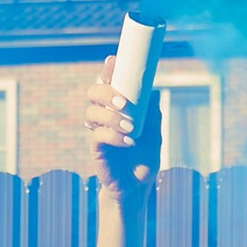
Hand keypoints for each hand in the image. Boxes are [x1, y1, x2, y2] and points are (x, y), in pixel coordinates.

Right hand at [85, 58, 155, 198]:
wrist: (137, 187)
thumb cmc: (144, 158)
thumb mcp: (154, 134)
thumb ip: (152, 114)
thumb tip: (154, 91)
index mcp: (117, 109)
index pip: (108, 84)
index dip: (108, 70)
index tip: (113, 60)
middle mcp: (104, 116)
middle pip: (93, 93)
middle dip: (106, 93)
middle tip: (124, 103)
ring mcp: (98, 132)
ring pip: (92, 113)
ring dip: (111, 117)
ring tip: (131, 128)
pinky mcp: (96, 149)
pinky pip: (97, 136)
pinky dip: (113, 136)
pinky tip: (128, 142)